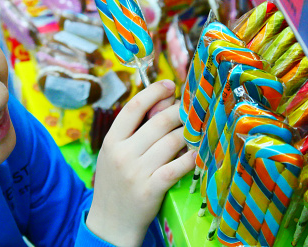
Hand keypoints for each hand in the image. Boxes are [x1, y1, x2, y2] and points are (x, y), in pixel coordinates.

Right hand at [86, 80, 195, 245]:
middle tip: (191, 109)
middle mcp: (122, 153)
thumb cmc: (115, 185)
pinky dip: (191, 158)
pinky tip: (198, 154)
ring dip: (189, 133)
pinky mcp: (151, 189)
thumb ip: (131, 133)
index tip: (170, 84)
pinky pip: (177, 167)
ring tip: (197, 131)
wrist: (109, 223)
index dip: (154, 92)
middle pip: (158, 121)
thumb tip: (160, 104)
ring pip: (172, 142)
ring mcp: (136, 172)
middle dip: (180, 111)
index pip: (134, 108)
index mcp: (111, 141)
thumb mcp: (113, 156)